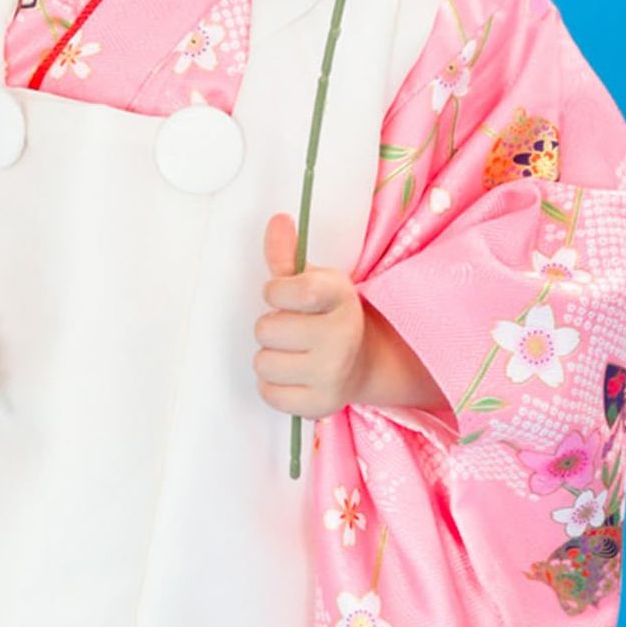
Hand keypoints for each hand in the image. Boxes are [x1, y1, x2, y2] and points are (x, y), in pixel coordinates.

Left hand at [254, 212, 365, 420]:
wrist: (362, 361)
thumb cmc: (326, 315)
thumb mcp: (312, 280)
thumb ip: (288, 255)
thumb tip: (277, 221)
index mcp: (340, 297)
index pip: (294, 291)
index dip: (276, 292)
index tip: (281, 294)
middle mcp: (342, 336)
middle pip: (267, 330)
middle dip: (271, 327)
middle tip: (290, 328)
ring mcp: (333, 374)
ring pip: (263, 363)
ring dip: (270, 357)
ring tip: (291, 352)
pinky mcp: (321, 405)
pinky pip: (269, 393)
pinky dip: (273, 385)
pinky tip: (292, 375)